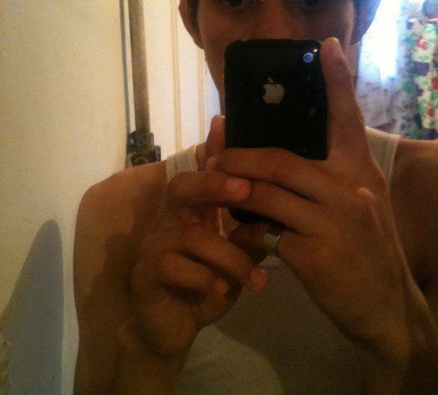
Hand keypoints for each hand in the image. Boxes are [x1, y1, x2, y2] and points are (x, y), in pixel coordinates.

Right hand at [125, 116, 267, 359]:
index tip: (225, 123)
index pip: (201, 173)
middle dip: (214, 184)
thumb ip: (251, 230)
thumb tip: (278, 203)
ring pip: (191, 235)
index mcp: (193, 211)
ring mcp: (154, 245)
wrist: (175, 329)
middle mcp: (170, 220)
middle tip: (245, 188)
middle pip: (182, 187)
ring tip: (257, 280)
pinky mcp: (145, 273)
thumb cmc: (209, 285)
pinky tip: (221, 289)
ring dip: (229, 257)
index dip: (212, 149)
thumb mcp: (237, 257)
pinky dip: (203, 277)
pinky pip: (172, 266)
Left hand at [214, 38, 423, 361]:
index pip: (348, 118)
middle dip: (240, 156)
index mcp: (360, 172)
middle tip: (215, 155)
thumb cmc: (368, 251)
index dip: (337, 81)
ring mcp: (334, 221)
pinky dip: (245, 232)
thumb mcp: (360, 207)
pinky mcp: (315, 254)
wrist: (386, 308)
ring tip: (214, 185)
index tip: (326, 46)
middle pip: (281, 159)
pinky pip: (264, 233)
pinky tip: (238, 236)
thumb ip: (329, 182)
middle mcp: (350, 188)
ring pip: (266, 193)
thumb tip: (281, 164)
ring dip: (234, 190)